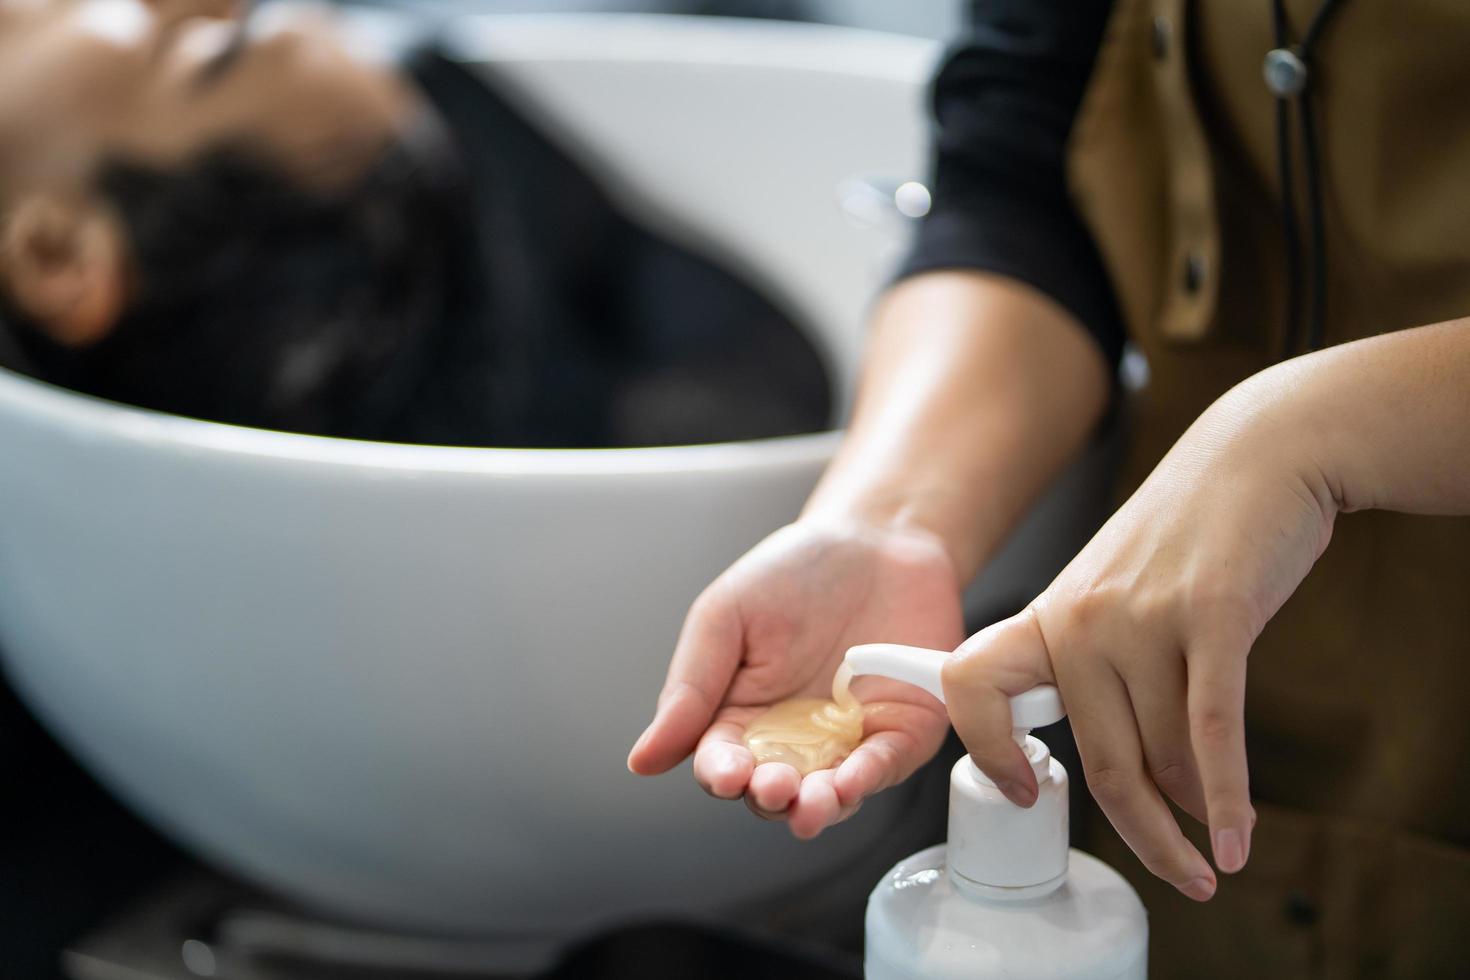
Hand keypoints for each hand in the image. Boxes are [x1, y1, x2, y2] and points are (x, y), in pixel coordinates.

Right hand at [628, 520, 963, 837]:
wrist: (878, 537)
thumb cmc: (795, 571)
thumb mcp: (725, 615)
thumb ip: (689, 688)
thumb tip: (641, 759)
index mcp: (740, 713)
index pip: (722, 761)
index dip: (722, 775)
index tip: (727, 774)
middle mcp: (792, 738)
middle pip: (773, 791)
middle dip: (772, 798)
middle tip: (776, 786)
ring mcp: (846, 740)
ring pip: (828, 795)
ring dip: (819, 807)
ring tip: (814, 803)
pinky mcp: (899, 732)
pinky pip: (885, 766)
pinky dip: (870, 778)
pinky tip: (854, 778)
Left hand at [940, 382, 1337, 901]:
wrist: (1256, 456)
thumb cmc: (1190, 537)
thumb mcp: (1115, 591)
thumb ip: (1101, 666)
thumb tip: (1130, 767)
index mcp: (1048, 615)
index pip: (970, 685)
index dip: (985, 748)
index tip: (1026, 791)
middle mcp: (1080, 620)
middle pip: (1098, 760)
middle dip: (1143, 833)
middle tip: (1180, 873)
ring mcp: (1142, 617)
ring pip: (1163, 755)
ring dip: (1197, 810)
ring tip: (1221, 833)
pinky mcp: (1211, 616)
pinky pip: (1210, 734)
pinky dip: (1224, 798)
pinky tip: (1235, 839)